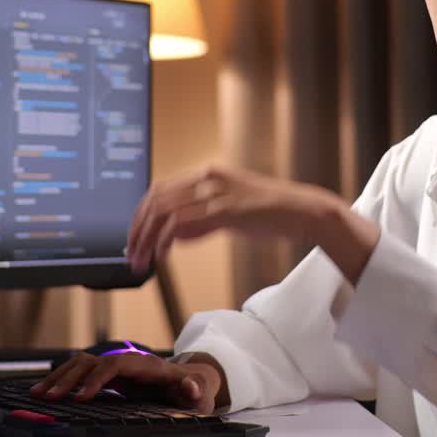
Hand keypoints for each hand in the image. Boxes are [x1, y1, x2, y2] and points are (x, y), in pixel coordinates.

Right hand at [30, 351, 223, 412]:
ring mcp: (116, 367)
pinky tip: (46, 391)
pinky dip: (62, 380)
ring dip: (60, 377)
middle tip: (49, 397)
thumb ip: (193, 389)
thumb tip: (190, 385)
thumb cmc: (192, 389)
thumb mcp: (198, 392)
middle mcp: (127, 362)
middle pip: (93, 362)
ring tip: (38, 393)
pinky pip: (81, 372)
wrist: (190, 382)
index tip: (82, 398)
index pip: (116, 365)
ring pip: (82, 364)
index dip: (97, 379)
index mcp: (146, 366)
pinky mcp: (109, 375)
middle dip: (69, 379)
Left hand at [126, 165, 348, 273]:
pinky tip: (163, 255)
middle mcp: (209, 178)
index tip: (133, 239)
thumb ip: (202, 220)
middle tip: (132, 255)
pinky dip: (166, 240)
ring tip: (143, 261)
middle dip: (138, 230)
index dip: (141, 215)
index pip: (160, 190)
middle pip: (157, 199)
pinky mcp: (228, 209)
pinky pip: (185, 223)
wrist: (304, 212)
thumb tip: (175, 234)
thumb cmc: (271, 214)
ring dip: (147, 239)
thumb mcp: (229, 213)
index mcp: (208, 175)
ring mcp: (219, 192)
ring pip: (165, 211)